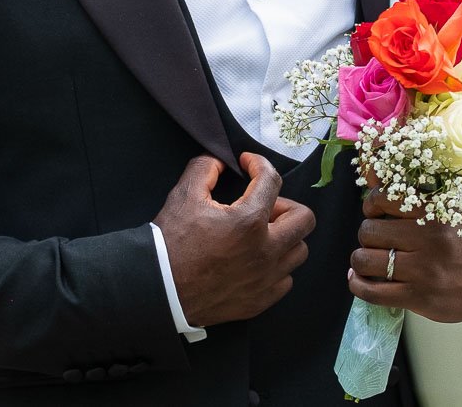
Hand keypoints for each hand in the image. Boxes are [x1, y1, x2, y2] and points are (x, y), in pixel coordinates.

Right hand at [154, 152, 314, 327]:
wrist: (157, 289)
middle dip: (285, 204)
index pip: (272, 180)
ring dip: (285, 236)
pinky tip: (256, 259)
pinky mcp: (259, 301)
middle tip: (263, 204)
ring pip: (298, 251)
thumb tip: (220, 161)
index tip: (248, 164)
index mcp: (249, 222)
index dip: (259, 164)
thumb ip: (205, 167)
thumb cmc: (170, 243)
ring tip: (262, 233)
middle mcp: (265, 251)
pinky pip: (285, 280)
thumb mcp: (184, 195)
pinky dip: (276, 266)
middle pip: (304, 219)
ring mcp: (264, 279)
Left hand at [347, 186, 461, 323]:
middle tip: (378, 241)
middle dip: (367, 235)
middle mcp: (427, 240)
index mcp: (433, 214)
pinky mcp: (419, 297)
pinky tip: (358, 278)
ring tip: (369, 260)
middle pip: (369, 232)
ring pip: (365, 261)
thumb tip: (375, 183)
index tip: (374, 212)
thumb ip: (416, 202)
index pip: (382, 199)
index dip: (371, 205)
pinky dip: (358, 284)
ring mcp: (422, 271)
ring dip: (360, 260)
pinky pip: (372, 292)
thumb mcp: (450, 212)